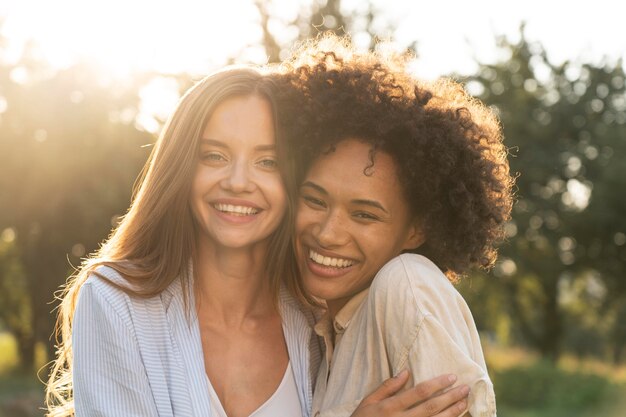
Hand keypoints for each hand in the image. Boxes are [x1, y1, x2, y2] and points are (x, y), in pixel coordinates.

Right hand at [349, 371, 468, 416]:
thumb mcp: (368, 401)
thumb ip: (387, 386)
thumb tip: (406, 372)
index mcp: (390, 407)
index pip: (419, 392)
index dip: (438, 384)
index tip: (452, 377)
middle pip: (432, 407)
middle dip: (451, 397)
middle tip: (465, 388)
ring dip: (452, 413)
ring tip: (464, 402)